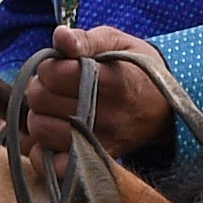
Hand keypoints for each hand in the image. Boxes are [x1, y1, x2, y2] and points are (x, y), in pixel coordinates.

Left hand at [21, 28, 176, 166]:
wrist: (164, 108)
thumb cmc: (135, 69)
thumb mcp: (117, 43)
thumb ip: (86, 39)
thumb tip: (60, 36)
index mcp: (111, 81)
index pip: (53, 72)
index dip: (49, 66)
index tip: (60, 66)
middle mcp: (106, 115)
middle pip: (40, 100)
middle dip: (39, 88)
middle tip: (53, 87)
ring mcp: (99, 142)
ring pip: (40, 130)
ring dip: (38, 117)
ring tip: (53, 110)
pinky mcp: (93, 162)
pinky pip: (53, 166)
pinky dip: (43, 153)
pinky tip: (51, 138)